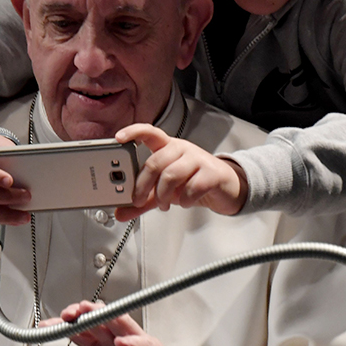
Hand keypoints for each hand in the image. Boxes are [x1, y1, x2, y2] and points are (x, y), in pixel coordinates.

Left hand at [55, 301, 216, 345]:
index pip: (83, 334)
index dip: (65, 328)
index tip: (46, 327)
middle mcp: (122, 343)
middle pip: (99, 323)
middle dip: (81, 315)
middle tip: (65, 314)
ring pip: (120, 325)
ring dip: (104, 317)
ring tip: (88, 312)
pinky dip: (133, 343)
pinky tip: (121, 341)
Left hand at [113, 124, 248, 221]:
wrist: (226, 187)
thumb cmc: (193, 181)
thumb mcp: (165, 190)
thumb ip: (144, 201)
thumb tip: (120, 213)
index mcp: (168, 147)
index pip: (149, 132)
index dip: (133, 132)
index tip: (119, 138)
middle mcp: (181, 149)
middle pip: (155, 162)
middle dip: (143, 185)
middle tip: (138, 200)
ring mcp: (198, 159)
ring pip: (171, 174)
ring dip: (163, 195)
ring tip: (163, 204)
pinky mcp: (211, 173)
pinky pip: (192, 186)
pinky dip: (184, 199)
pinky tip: (183, 202)